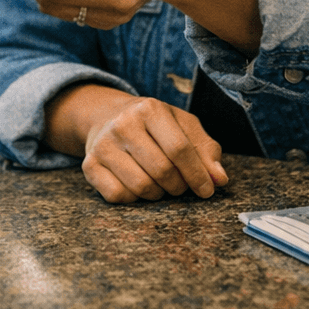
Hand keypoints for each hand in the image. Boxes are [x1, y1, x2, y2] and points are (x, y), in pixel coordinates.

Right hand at [50, 87, 227, 202]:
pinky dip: (134, 198)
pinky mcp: (89, 165)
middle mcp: (123, 124)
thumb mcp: (182, 125)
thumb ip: (205, 150)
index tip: (207, 190)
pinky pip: (119, 196)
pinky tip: (137, 185)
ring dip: (158, 193)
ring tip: (160, 184)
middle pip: (162, 170)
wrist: (107, 117)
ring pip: (141, 187)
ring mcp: (103, 145)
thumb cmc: (153, 125)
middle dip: (179, 186)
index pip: (179, 148)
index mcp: (150, 109)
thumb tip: (219, 179)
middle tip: (180, 186)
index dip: (197, 174)